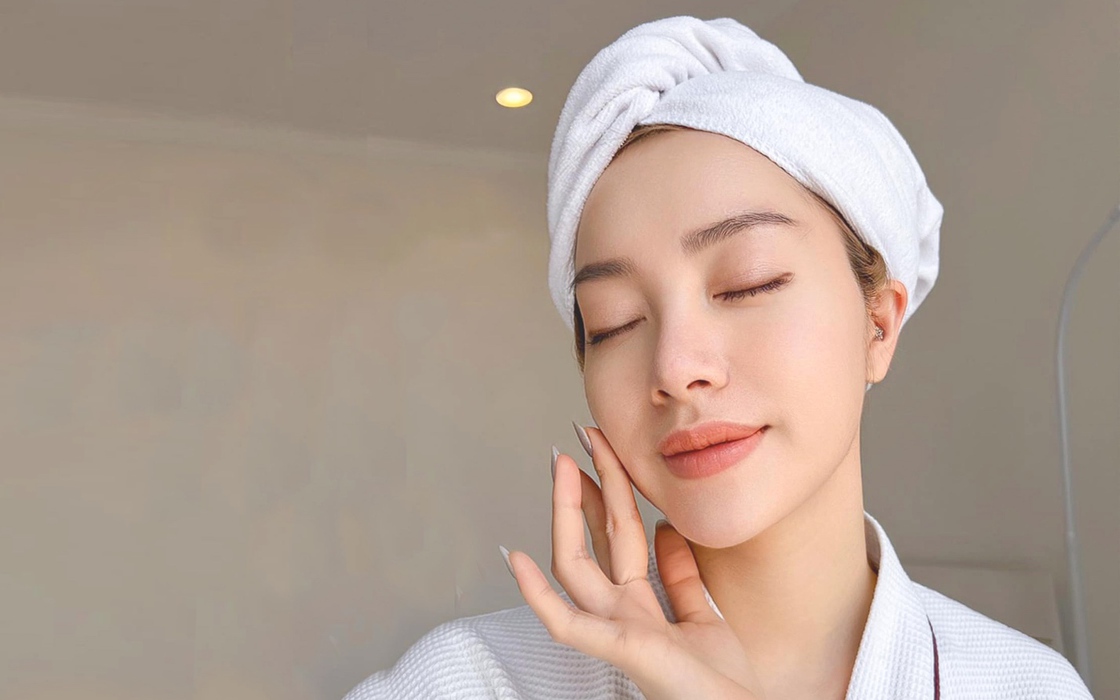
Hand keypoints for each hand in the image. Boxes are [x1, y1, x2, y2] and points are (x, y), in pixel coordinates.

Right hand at [501, 426, 762, 699]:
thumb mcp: (705, 617)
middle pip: (596, 537)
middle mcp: (620, 612)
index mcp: (641, 605)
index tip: (603, 447)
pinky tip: (515, 558)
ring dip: (565, 513)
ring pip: (574, 565)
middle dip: (588, 485)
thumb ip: (682, 578)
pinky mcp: (615, 648)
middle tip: (581, 438)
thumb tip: (666, 529)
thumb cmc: (722, 684)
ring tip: (560, 465)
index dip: (613, 489)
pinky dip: (535, 593)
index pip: (621, 534)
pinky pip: (564, 620)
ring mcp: (613, 629)